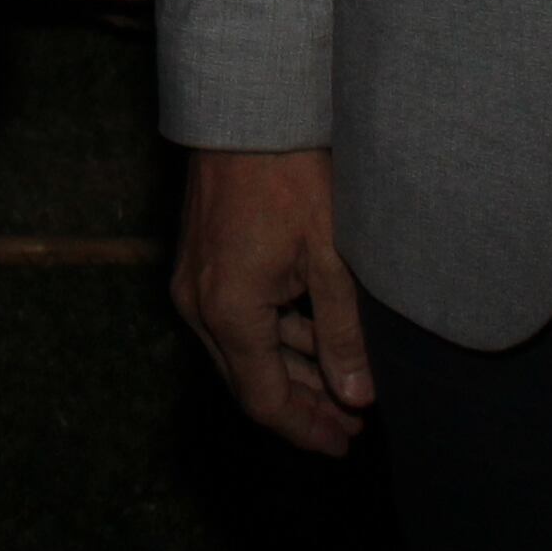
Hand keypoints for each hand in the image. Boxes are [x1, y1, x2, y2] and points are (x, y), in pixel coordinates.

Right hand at [177, 146, 375, 454]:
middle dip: (302, 407)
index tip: (346, 441)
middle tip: (352, 422)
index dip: (307, 429)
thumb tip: (358, 397)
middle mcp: (198, 305)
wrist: (246, 109)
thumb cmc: (292, 174)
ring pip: (241, 352)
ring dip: (289, 372)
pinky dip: (272, 337)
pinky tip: (312, 337)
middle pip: (248, 381)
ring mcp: (192, 281)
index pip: (265, 401)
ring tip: (342, 385)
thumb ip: (344, 333)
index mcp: (229, 311)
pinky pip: (233, 319)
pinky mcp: (198, 260)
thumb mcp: (332, 256)